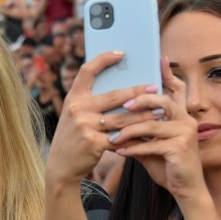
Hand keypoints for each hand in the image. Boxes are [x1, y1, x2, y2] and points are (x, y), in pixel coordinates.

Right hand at [46, 52, 159, 185]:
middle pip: (114, 95)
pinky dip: (136, 137)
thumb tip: (122, 90)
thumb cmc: (74, 137)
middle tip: (155, 88)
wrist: (60, 166)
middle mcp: (77, 108)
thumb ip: (91, 102)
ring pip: (122, 118)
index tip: (121, 53)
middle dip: (138, 92)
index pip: (87, 70)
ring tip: (159, 112)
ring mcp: (85, 125)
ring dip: (144, 115)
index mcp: (73, 97)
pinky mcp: (93, 143)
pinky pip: (121, 138)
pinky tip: (149, 135)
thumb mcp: (75, 115)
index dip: (104, 59)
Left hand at [107, 57, 206, 201]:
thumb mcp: (153, 145)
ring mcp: (185, 134)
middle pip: (163, 100)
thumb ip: (141, 132)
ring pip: (151, 125)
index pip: (175, 90)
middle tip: (123, 106)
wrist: (186, 190)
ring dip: (129, 131)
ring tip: (113, 137)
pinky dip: (133, 149)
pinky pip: (151, 145)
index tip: (159, 58)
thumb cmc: (169, 166)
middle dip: (141, 101)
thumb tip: (118, 120)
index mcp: (181, 116)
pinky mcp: (180, 149)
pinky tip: (119, 152)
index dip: (168, 74)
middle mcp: (186, 121)